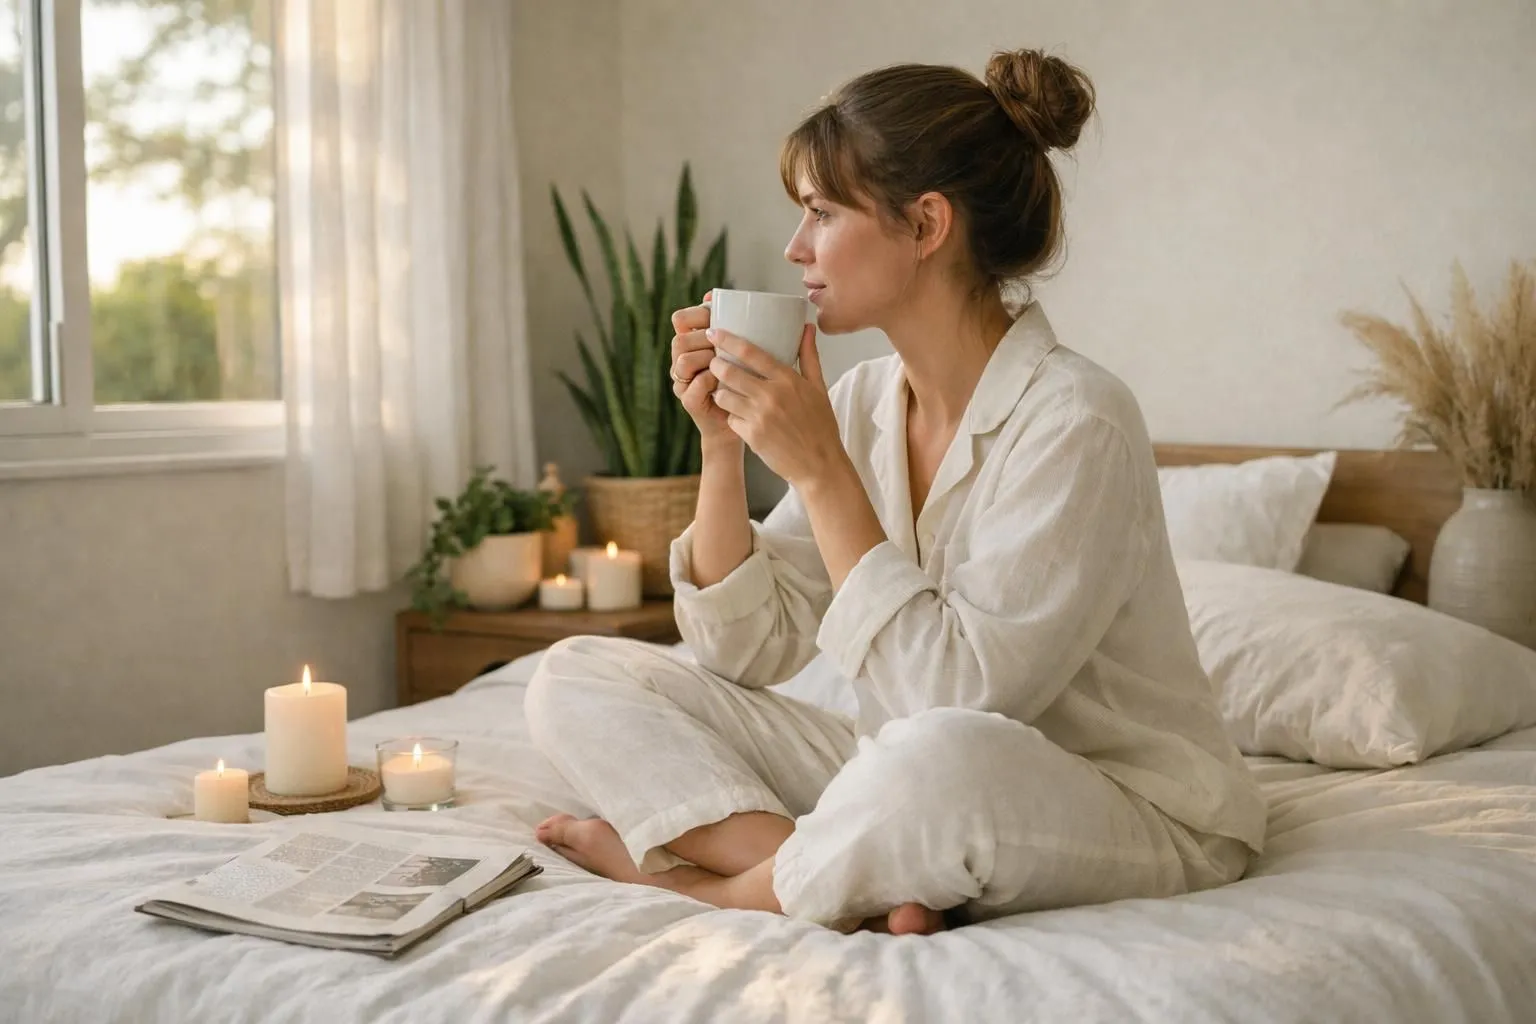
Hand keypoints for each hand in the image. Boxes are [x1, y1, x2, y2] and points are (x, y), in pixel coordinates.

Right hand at [669, 291, 739, 450]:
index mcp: (693, 344)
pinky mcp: (690, 402)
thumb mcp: (741, 350)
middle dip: (702, 338)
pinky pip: (693, 386)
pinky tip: (723, 382)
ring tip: (723, 362)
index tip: (715, 315)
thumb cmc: (745, 381)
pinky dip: (708, 381)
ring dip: (704, 358)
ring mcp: (684, 382)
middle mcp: (683, 361)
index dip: (694, 314)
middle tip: (724, 344)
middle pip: (679, 339)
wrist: (744, 420)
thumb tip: (718, 295)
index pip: (681, 320)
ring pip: (682, 361)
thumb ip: (734, 326)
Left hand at [707, 323, 847, 486]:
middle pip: (729, 372)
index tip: (714, 331)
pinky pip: (730, 419)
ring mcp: (760, 416)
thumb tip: (807, 328)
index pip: (751, 353)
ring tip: (725, 391)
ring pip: (723, 396)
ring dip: (720, 392)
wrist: (820, 465)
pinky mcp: (752, 436)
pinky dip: (732, 416)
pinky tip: (740, 417)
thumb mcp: (818, 388)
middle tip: (714, 363)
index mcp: (788, 380)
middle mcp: (771, 395)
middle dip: (716, 365)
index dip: (727, 340)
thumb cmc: (820, 425)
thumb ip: (809, 356)